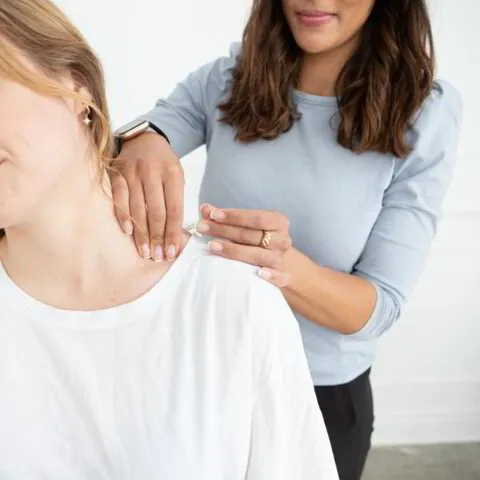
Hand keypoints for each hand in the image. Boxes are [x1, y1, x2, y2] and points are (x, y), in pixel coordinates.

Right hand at [110, 132, 184, 261]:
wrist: (144, 139)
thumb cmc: (164, 164)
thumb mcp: (177, 177)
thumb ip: (176, 201)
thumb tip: (176, 234)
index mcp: (172, 174)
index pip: (174, 210)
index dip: (173, 233)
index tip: (173, 251)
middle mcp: (152, 172)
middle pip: (156, 212)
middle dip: (157, 238)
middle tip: (158, 256)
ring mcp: (132, 172)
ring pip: (137, 209)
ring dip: (141, 234)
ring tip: (145, 252)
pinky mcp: (116, 173)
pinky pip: (119, 198)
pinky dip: (123, 216)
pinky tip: (128, 233)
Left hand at [197, 204, 291, 286]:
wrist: (275, 258)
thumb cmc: (257, 237)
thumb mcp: (245, 223)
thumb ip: (226, 216)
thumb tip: (205, 209)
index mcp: (278, 221)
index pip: (256, 218)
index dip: (234, 216)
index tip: (213, 215)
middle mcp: (282, 240)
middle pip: (251, 235)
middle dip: (224, 230)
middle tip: (202, 227)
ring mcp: (281, 259)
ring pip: (258, 255)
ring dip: (234, 251)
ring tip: (212, 246)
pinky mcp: (283, 277)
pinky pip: (280, 277)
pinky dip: (272, 276)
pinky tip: (260, 274)